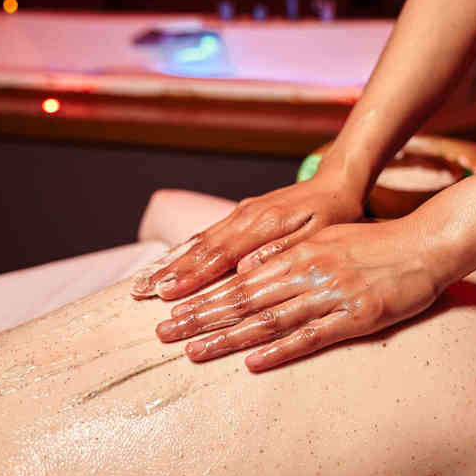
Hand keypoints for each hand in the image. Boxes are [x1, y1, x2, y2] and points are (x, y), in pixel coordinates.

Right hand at [132, 174, 363, 300]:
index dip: (192, 277)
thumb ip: (283, 251)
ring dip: (169, 263)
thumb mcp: (320, 233)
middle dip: (169, 273)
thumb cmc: (334, 212)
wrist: (336, 181)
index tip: (167, 295)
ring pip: (198, 241)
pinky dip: (183, 250)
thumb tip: (246, 269)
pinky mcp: (241, 214)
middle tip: (140, 294)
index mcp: (263, 224)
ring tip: (143, 283)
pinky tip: (167, 263)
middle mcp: (245, 216)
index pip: (220, 255)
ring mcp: (241, 214)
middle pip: (200, 249)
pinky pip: (206, 234)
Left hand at [154, 219, 444, 371]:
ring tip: (195, 352)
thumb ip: (286, 254)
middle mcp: (307, 271)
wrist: (425, 244)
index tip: (171, 311)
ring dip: (229, 337)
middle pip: (244, 299)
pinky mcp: (357, 317)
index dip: (203, 296)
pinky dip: (281, 350)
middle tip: (164, 334)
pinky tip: (253, 363)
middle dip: (201, 317)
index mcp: (297, 253)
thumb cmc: (374, 243)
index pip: (239, 278)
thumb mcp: (324, 239)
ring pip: (270, 319)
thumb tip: (246, 269)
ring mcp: (331, 295)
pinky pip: (313, 336)